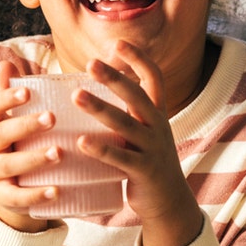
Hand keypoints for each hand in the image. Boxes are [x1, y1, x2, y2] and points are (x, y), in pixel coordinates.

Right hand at [0, 60, 60, 232]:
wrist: (10, 189)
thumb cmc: (17, 144)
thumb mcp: (12, 119)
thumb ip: (12, 94)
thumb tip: (7, 62)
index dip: (5, 98)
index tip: (28, 91)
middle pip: (1, 135)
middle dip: (25, 125)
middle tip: (52, 117)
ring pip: (9, 165)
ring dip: (34, 158)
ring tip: (59, 152)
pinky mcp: (5, 197)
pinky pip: (18, 197)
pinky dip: (36, 195)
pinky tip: (57, 190)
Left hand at [75, 41, 203, 245]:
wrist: (169, 203)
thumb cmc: (144, 162)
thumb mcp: (141, 133)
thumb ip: (124, 112)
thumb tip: (89, 89)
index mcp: (156, 114)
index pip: (153, 78)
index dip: (138, 59)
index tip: (117, 42)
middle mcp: (157, 127)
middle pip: (137, 96)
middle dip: (114, 77)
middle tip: (90, 62)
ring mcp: (153, 149)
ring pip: (125, 124)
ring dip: (100, 108)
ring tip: (76, 95)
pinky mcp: (144, 172)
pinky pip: (121, 158)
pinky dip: (101, 149)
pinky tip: (81, 142)